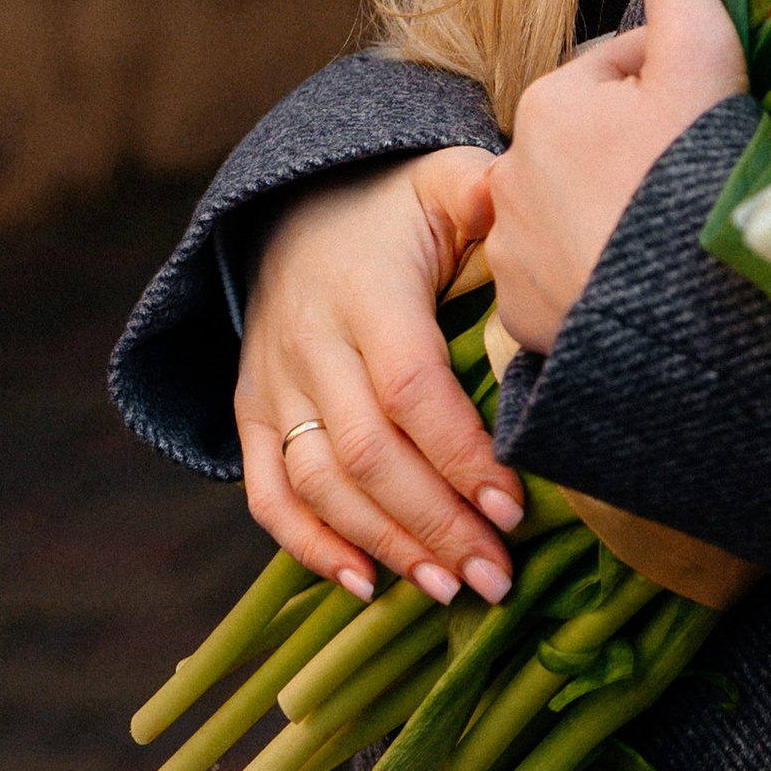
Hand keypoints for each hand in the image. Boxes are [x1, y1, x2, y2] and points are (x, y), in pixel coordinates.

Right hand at [236, 146, 522, 607]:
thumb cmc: (396, 209)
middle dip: (436, 524)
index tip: (515, 508)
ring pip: (319, 483)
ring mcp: (273, 382)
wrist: (295, 207)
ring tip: (453, 590)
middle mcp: (309, 342)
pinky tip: (366, 586)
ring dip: (385, 545)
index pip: (410, 387)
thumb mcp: (440, 180)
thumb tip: (519, 191)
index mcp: (365, 291)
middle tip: (499, 577)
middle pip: (368, 452)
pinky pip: (266, 492)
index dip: (459, 454)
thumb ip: (480, 188)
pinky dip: (309, 547)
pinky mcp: (251, 412)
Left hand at [485, 0, 748, 354]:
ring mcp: (516, 255)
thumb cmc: (702, 187)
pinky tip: (649, 290)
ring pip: (582, 212)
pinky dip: (603, 281)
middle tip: (707, 187)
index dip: (684, 88)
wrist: (697, 336)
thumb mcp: (704, 57)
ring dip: (623, 217)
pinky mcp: (529, 322)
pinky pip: (568, 283)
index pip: (627, 71)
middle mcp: (513, 177)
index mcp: (551, 103)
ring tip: (681, 244)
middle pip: (601, 144)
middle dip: (647, 156)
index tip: (721, 123)